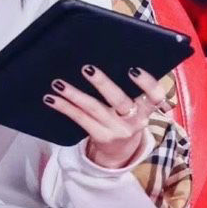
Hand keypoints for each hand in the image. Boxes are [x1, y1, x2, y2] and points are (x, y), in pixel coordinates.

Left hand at [43, 64, 169, 167]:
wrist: (121, 152)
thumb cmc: (127, 118)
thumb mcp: (138, 107)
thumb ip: (133, 89)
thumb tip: (111, 55)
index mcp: (146, 109)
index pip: (155, 96)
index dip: (147, 83)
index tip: (134, 70)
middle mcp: (134, 120)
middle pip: (119, 100)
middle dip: (103, 84)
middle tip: (87, 69)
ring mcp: (116, 130)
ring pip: (94, 108)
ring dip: (74, 94)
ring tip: (58, 83)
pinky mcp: (100, 136)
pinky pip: (80, 119)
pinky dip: (64, 107)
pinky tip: (51, 99)